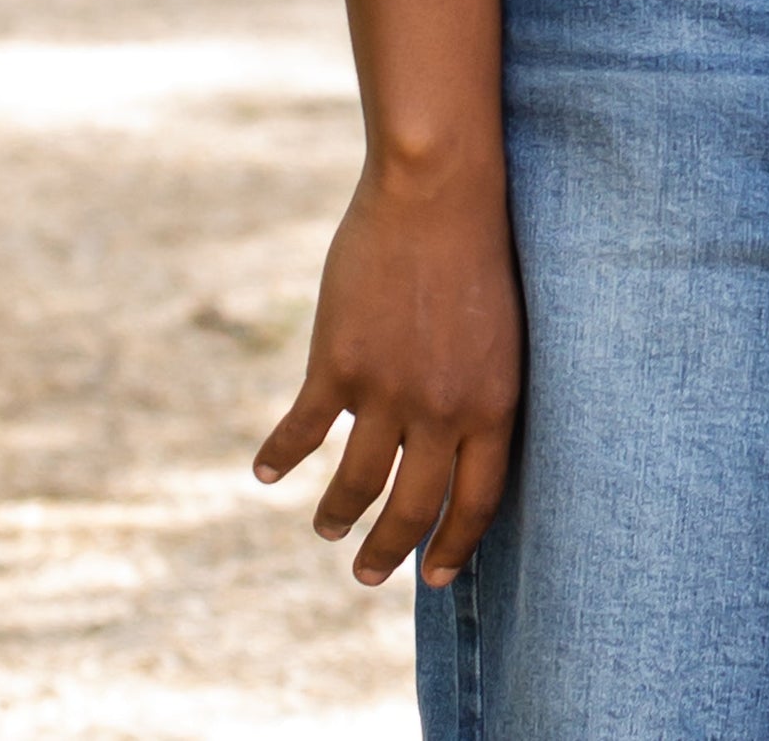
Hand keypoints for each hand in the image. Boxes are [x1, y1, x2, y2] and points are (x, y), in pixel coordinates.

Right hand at [253, 160, 521, 590]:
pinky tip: (266, 473)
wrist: (438, 192)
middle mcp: (442, 410)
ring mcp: (386, 391)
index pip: (476, 501)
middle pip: (413, 505)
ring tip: (327, 530)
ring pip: (357, 483)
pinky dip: (280, 457)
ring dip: (337, 514)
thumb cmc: (480, 250)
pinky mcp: (337, 365)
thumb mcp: (502, 332)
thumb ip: (481, 389)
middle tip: (368, 573)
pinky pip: (303, 431)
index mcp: (493, 403)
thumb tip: (459, 437)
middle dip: (389, 550)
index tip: (436, 575)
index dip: (454, 545)